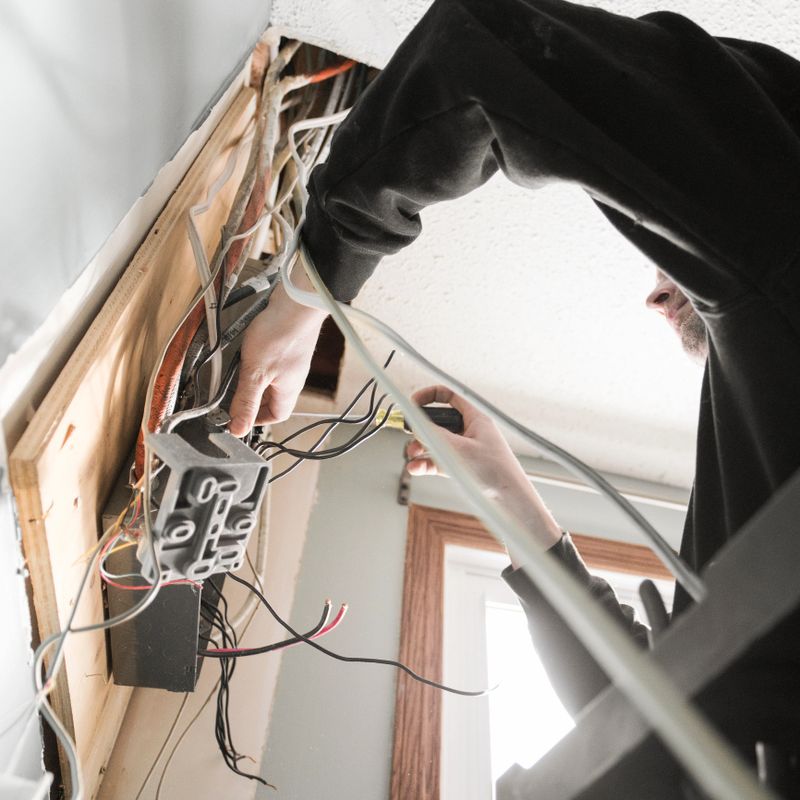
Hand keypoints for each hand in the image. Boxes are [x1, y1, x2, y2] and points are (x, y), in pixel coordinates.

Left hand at [228, 276, 326, 435]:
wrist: (296, 302)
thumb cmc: (281, 334)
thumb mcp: (255, 373)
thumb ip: (245, 401)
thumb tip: (238, 429)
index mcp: (289, 390)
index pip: (276, 415)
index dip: (257, 419)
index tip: (239, 416)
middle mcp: (293, 377)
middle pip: (272, 397)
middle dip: (252, 397)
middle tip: (232, 392)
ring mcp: (291, 360)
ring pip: (270, 378)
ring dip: (253, 376)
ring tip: (238, 368)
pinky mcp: (287, 344)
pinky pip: (270, 360)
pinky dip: (257, 359)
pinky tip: (247, 349)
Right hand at [407, 386, 561, 554]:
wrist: (510, 500)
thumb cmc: (495, 471)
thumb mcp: (459, 448)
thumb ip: (434, 435)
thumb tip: (415, 424)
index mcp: (475, 418)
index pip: (449, 397)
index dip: (429, 396)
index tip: (412, 403)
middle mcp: (470, 431)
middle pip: (439, 421)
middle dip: (421, 427)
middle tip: (409, 433)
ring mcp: (464, 450)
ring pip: (437, 442)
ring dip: (421, 447)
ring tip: (412, 454)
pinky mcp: (461, 467)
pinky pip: (439, 460)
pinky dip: (426, 463)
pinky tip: (415, 467)